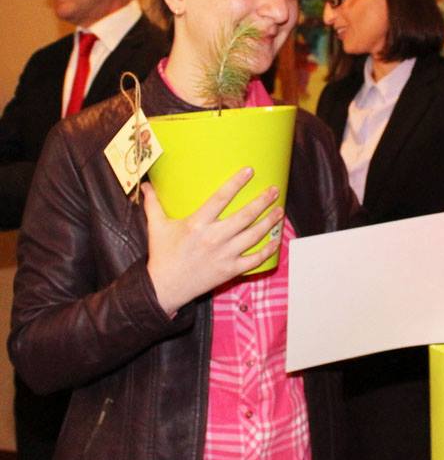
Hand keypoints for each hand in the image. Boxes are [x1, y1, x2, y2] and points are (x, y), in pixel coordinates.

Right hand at [144, 167, 283, 315]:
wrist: (164, 288)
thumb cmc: (162, 255)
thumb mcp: (156, 227)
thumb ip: (153, 204)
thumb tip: (146, 184)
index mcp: (197, 224)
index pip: (221, 198)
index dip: (236, 183)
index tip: (249, 170)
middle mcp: (214, 237)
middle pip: (245, 215)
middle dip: (263, 201)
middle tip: (274, 190)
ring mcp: (224, 255)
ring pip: (254, 235)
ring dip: (269, 222)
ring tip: (280, 210)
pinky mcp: (230, 270)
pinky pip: (255, 259)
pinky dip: (268, 250)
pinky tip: (276, 241)